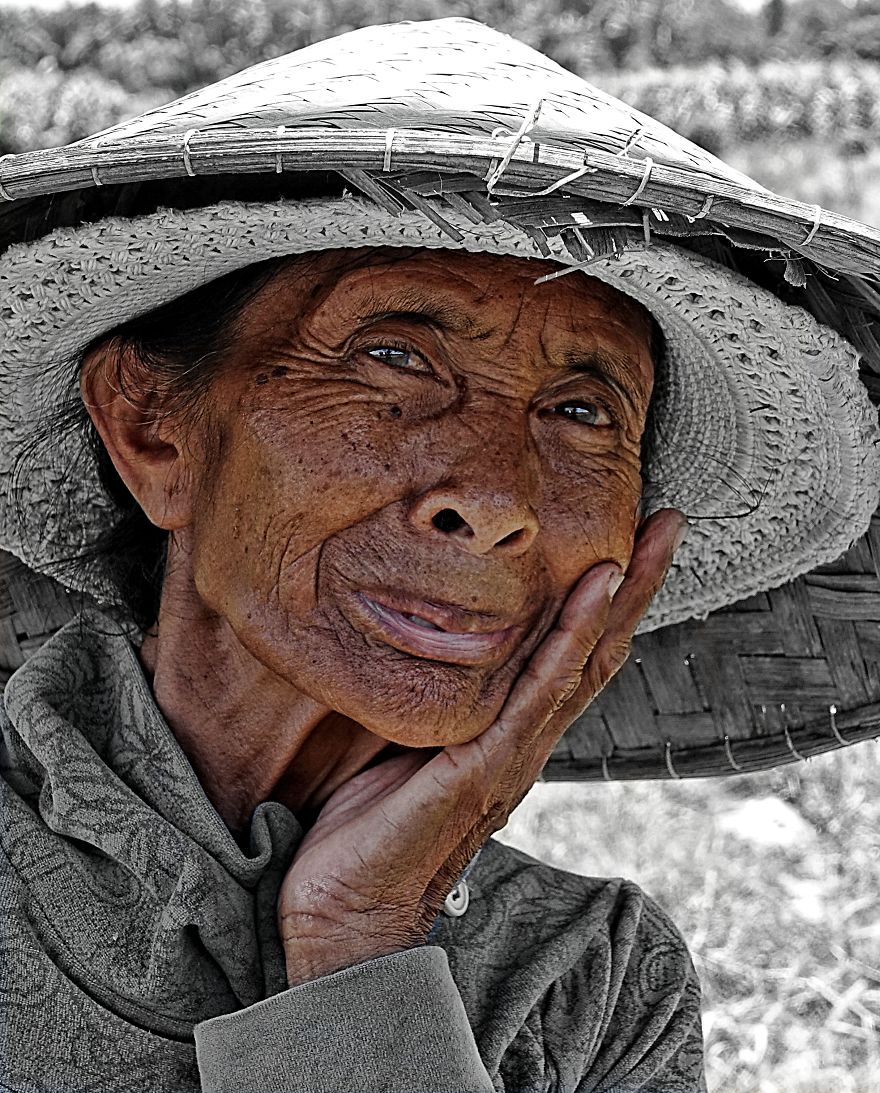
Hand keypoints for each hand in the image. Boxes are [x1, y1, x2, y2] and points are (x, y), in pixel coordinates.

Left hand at [277, 507, 687, 986]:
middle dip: (635, 584)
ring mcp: (515, 753)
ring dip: (620, 595)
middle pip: (599, 650)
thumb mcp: (400, 745)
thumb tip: (417, 643)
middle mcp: (527, 740)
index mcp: (510, 734)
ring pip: (585, 663)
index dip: (605, 600)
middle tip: (668, 520)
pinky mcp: (487, 767)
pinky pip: (538, 692)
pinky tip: (591, 590)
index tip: (625, 540)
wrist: (348, 914)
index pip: (573, 655)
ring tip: (650, 536)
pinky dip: (570, 639)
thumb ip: (430, 701)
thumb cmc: (367, 833)